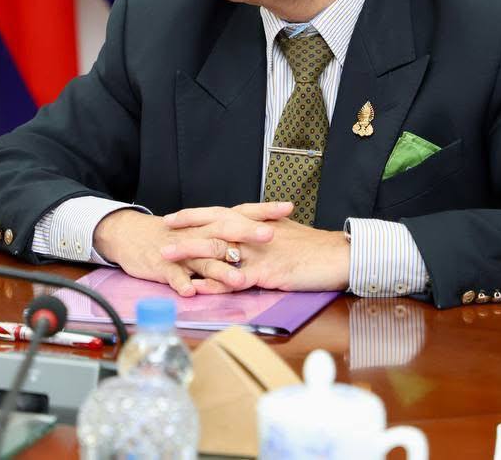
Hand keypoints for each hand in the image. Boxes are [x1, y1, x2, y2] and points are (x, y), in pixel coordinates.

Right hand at [92, 205, 285, 296]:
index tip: (288, 208)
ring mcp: (182, 251)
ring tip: (240, 279)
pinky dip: (182, 283)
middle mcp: (199, 234)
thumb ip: (230, 237)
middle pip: (226, 231)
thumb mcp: (204, 232)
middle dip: (248, 233)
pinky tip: (190, 291)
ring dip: (221, 270)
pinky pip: (174, 276)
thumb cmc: (174, 235)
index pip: (241, 213)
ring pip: (204, 259)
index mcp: (211, 225)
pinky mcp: (164, 267)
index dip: (263, 210)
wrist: (132, 237)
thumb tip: (264, 239)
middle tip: (270, 235)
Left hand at [162, 208, 349, 293]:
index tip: (172, 218)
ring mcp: (260, 252)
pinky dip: (216, 282)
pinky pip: (237, 278)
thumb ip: (262, 230)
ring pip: (219, 250)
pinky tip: (199, 286)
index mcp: (257, 222)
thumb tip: (248, 230)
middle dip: (184, 232)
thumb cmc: (314, 246)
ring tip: (168, 258)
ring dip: (191, 254)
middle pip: (213, 229)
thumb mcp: (284, 232)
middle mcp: (255, 233)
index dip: (195, 216)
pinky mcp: (268, 272)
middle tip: (160, 237)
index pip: (220, 214)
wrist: (339, 255)